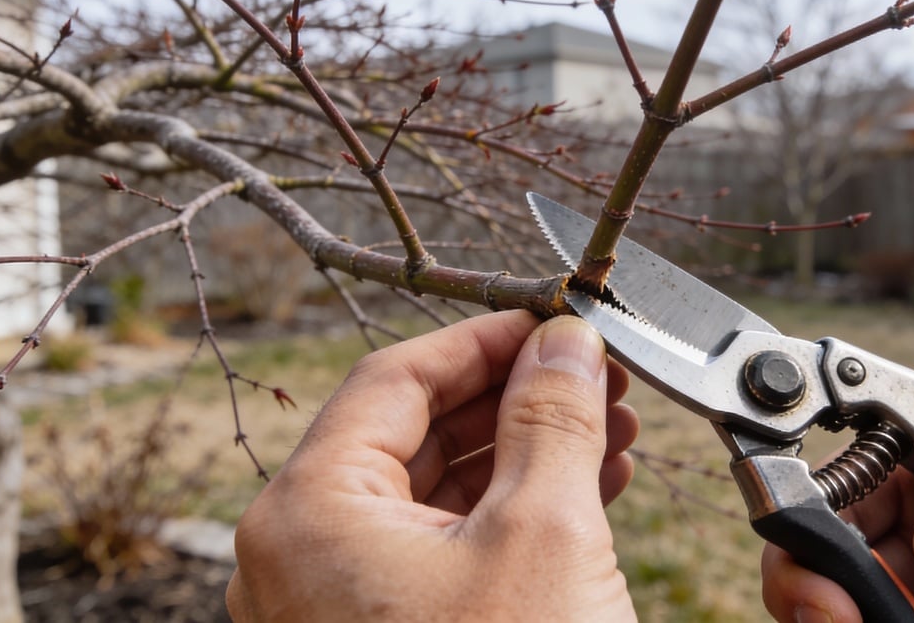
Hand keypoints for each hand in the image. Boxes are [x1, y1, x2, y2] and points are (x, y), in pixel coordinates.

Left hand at [226, 311, 639, 621]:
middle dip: (516, 397)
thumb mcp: (542, 535)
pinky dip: (512, 513)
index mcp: (308, 513)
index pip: (393, 378)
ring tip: (611, 427)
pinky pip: (442, 550)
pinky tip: (589, 488)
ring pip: (435, 493)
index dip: (484, 339)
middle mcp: (303, 556)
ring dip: (526, 452)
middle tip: (595, 374)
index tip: (552, 320)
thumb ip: (549, 419)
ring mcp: (336, 606)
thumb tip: (564, 342)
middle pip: (414, 431)